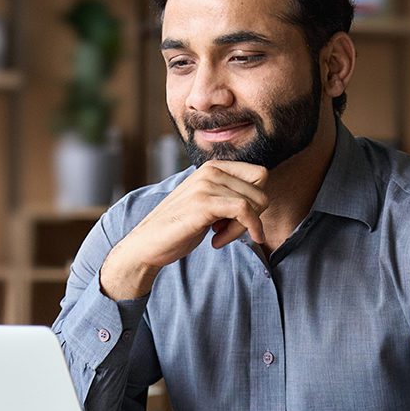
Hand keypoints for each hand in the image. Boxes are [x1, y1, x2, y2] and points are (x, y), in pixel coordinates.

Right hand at [100, 160, 267, 298]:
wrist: (147, 243)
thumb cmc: (179, 227)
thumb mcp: (208, 203)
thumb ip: (229, 195)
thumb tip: (262, 199)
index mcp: (213, 167)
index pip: (259, 175)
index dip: (256, 201)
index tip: (237, 220)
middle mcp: (210, 170)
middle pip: (261, 190)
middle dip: (253, 216)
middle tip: (228, 232)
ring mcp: (206, 185)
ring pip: (254, 203)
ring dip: (243, 228)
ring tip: (219, 237)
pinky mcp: (204, 203)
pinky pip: (245, 211)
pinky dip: (244, 230)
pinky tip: (218, 242)